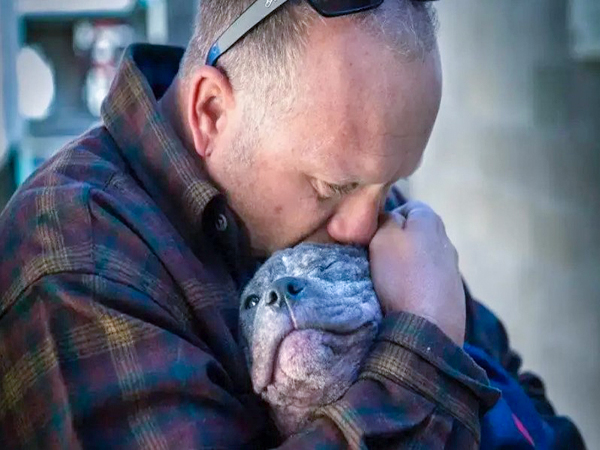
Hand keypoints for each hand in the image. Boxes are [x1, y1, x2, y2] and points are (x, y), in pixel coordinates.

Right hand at [369, 201, 465, 345]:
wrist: (426, 328)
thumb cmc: (401, 277)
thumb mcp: (382, 237)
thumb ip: (386, 219)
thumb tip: (390, 217)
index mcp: (431, 221)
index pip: (408, 206)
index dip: (388, 218)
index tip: (374, 236)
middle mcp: (447, 240)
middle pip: (417, 233)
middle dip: (399, 241)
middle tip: (378, 258)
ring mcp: (453, 269)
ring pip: (424, 257)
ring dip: (409, 265)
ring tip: (391, 282)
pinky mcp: (453, 294)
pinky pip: (430, 280)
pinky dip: (418, 284)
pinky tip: (406, 297)